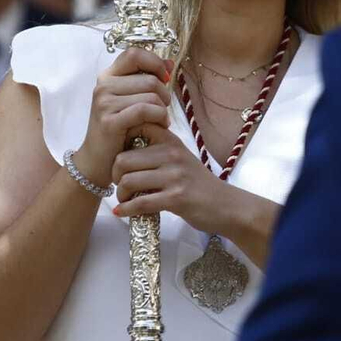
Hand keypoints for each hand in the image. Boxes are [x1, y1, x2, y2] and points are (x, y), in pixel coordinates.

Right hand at [72, 48, 172, 188]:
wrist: (97, 160)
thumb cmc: (119, 129)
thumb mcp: (132, 100)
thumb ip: (148, 79)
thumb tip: (169, 62)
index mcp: (108, 76)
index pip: (134, 54)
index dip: (154, 62)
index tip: (164, 77)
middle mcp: (103, 85)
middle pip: (149, 78)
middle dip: (164, 94)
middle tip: (163, 108)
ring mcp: (104, 103)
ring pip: (150, 95)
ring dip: (163, 109)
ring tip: (161, 119)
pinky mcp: (109, 121)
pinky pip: (145, 110)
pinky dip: (159, 117)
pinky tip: (161, 125)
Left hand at [111, 125, 236, 234]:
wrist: (226, 206)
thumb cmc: (200, 184)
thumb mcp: (181, 158)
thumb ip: (158, 151)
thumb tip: (124, 150)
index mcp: (171, 141)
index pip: (136, 128)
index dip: (120, 143)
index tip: (121, 159)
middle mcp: (171, 154)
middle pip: (123, 159)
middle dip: (114, 175)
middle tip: (119, 184)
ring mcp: (174, 176)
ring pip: (128, 181)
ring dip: (120, 194)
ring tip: (124, 199)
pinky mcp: (176, 198)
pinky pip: (140, 202)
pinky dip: (126, 210)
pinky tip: (122, 212)